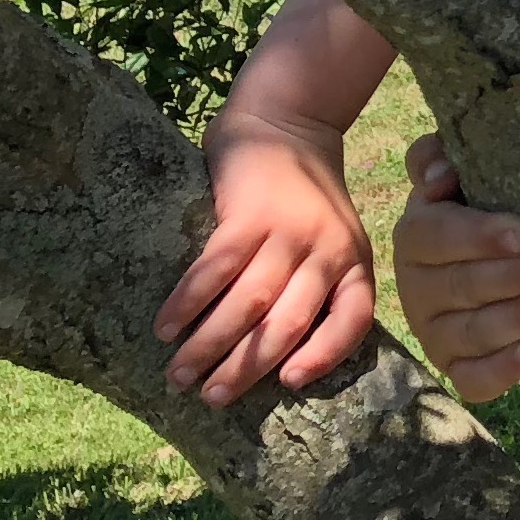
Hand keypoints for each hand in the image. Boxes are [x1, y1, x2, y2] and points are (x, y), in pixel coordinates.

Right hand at [155, 110, 375, 405]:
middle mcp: (327, 250)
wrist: (288, 121)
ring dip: (209, 346)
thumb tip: (277, 356)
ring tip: (180, 376)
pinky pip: (214, 271)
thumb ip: (318, 284)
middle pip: (288, 324)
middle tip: (211, 398)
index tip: (290, 384)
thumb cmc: (305, 195)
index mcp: (354, 260)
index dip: (324, 355)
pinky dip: (187, 304)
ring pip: (247, 305)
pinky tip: (165, 328)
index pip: (352, 320)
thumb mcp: (335, 236)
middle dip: (246, 368)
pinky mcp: (247, 216)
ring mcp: (287, 232)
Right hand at [392, 134, 519, 403]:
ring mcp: (434, 333)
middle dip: (515, 278)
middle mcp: (417, 288)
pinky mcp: (456, 368)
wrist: (487, 261)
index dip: (479, 237)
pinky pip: (472, 380)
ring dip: (519, 319)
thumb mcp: (458, 175)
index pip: (436, 237)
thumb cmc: (480, 208)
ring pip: (470, 333)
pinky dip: (504, 370)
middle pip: (460, 286)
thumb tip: (442, 172)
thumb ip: (437, 159)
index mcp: (416, 236)